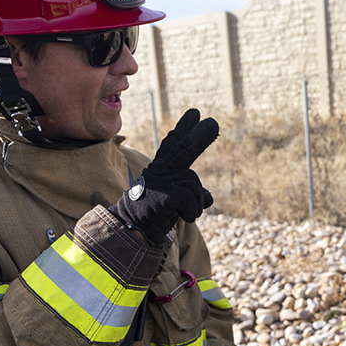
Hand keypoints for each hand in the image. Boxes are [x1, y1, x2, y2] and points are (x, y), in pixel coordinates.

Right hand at [109, 109, 217, 244]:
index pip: (173, 146)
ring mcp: (161, 181)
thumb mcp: (173, 202)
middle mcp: (159, 171)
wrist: (131, 231)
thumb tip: (209, 197)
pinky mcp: (165, 194)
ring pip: (194, 183)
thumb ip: (190, 194)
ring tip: (185, 213)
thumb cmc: (152, 217)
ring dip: (196, 203)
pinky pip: (192, 199)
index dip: (183, 130)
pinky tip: (185, 217)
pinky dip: (193, 211)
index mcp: (160, 170)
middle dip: (199, 136)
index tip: (194, 114)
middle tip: (213, 122)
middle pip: (183, 149)